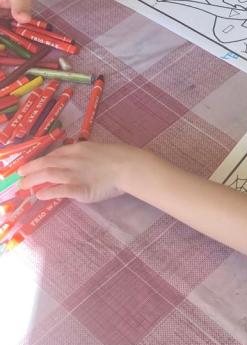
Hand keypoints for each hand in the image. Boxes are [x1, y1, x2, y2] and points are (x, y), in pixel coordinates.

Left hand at [19, 142, 144, 203]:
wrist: (128, 166)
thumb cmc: (119, 157)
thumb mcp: (99, 149)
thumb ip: (86, 155)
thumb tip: (79, 161)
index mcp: (77, 149)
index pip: (53, 155)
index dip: (39, 160)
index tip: (31, 165)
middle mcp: (71, 160)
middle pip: (45, 164)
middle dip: (29, 169)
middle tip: (19, 176)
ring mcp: (74, 174)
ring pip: (47, 176)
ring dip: (32, 181)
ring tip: (23, 187)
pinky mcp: (79, 188)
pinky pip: (58, 190)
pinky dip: (47, 192)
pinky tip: (40, 195)